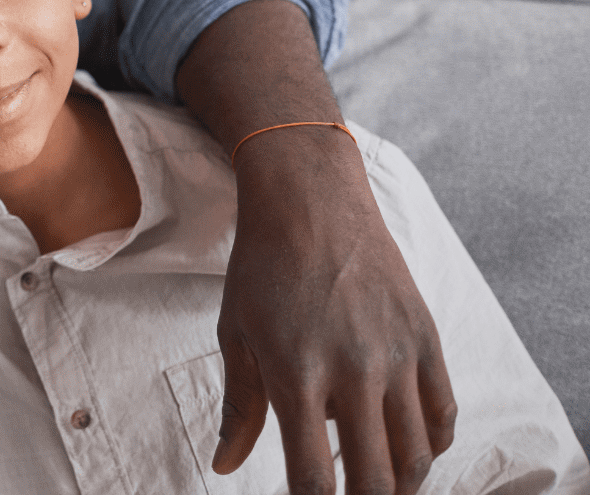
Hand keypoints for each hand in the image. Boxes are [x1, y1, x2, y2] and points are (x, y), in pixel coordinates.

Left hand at [215, 124, 456, 494]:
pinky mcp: (426, 338)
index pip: (312, 477)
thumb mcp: (236, 334)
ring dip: (398, 484)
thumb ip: (239, 407)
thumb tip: (225, 466)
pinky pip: (441, 414)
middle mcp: (353, 370)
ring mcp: (397, 355)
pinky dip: (429, 446)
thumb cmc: (261, 268)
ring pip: (416, 456)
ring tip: (376, 487)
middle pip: (374, 478)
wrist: (310, 200)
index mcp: (296, 374)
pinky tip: (406, 451)